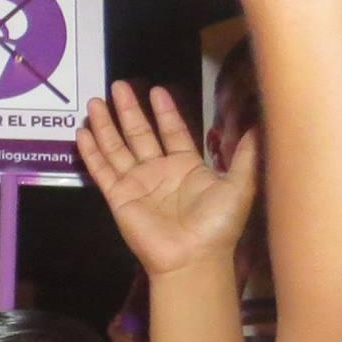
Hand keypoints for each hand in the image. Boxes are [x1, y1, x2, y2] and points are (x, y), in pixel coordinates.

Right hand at [77, 81, 257, 277]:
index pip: (172, 131)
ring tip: (95, 102)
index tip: (156, 91)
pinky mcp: (117, 196)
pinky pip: (101, 169)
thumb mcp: (239, 185)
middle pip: (139, 134)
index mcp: (186, 167)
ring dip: (105, 125)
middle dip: (128, 110)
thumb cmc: (217, 223)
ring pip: (116, 147)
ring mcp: (135, 183)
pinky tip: (82, 133)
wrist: (192, 256)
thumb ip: (245, 155)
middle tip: (118, 85)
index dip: (165, 112)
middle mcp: (158, 171)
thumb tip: (258, 126)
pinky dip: (91, 151)